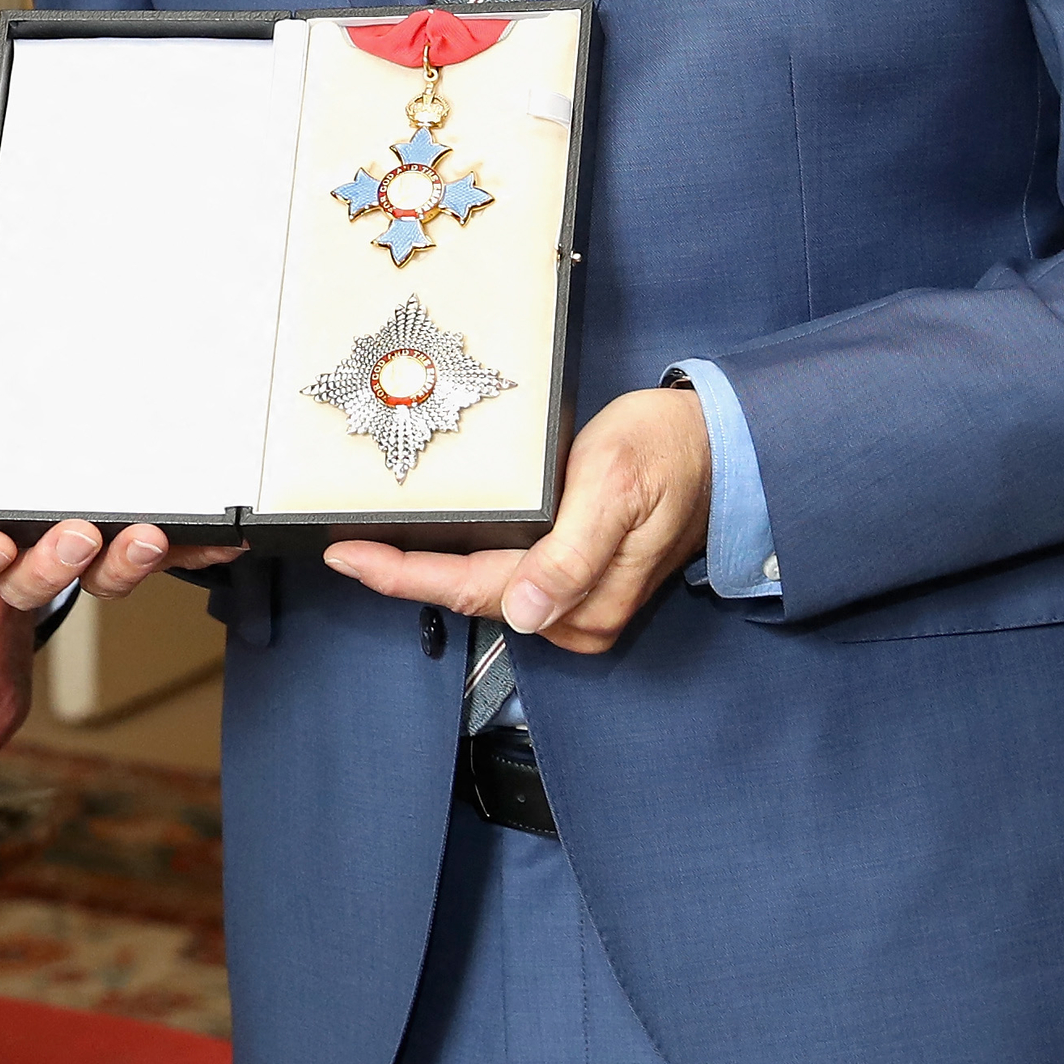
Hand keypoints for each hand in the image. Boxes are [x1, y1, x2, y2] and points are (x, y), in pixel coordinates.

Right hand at [0, 355, 244, 608]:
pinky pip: (176, 561)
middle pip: (31, 585)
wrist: (107, 392)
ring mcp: (99, 549)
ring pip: (104, 582)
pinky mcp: (152, 544)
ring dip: (124, 567)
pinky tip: (225, 540)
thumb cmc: (31, 412)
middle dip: (53, 569)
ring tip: (147, 536)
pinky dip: (201, 552)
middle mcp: (41, 547)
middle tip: (78, 535)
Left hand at [323, 382, 710, 654]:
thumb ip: (572, 554)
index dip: (403, 578)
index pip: (473, 592)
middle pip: (470, 596)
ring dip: (429, 571)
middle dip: (404, 577)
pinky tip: (433, 540)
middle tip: (341, 549)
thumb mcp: (615, 488)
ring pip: (484, 591)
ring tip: (371, 543)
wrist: (722, 449)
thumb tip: (526, 612)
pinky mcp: (577, 582)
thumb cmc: (668, 453)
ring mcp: (576, 602)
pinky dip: (465, 562)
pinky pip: (507, 579)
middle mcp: (574, 614)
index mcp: (580, 597)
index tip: (348, 559)